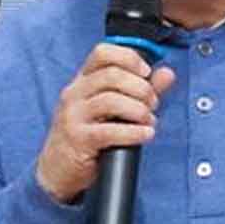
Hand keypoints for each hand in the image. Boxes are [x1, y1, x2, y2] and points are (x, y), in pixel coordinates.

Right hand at [36, 43, 175, 203]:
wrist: (57, 170)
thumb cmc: (87, 136)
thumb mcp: (112, 108)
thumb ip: (141, 89)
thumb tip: (167, 73)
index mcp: (82, 80)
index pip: (102, 53)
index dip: (129, 58)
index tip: (147, 73)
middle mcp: (74, 93)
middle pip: (112, 75)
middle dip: (141, 88)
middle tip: (153, 104)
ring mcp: (73, 115)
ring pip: (111, 100)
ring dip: (139, 110)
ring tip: (149, 120)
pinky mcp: (78, 139)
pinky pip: (109, 131)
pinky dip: (134, 132)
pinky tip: (146, 134)